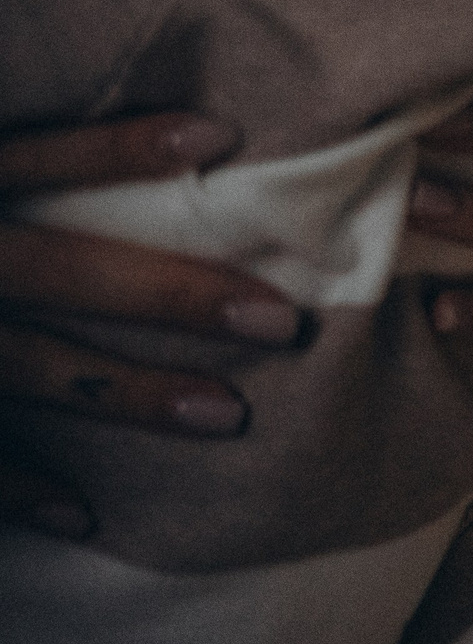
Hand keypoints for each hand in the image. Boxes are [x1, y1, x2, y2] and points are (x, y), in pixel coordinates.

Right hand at [0, 113, 288, 539]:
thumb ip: (15, 170)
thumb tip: (165, 132)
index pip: (32, 159)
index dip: (116, 147)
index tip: (220, 131)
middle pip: (57, 270)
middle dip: (167, 295)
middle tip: (276, 317)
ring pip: (25, 368)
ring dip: (125, 395)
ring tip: (225, 413)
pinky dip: (17, 489)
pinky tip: (84, 513)